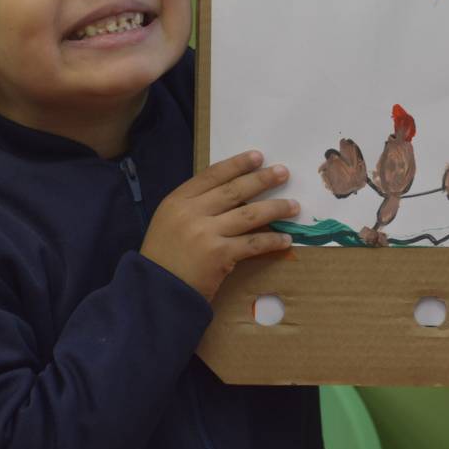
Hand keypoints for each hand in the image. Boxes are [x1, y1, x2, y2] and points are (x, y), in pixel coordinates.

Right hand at [140, 151, 297, 300]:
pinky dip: (272, 241)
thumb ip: (194, 207)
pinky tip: (285, 239)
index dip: (237, 164)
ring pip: (249, 214)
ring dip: (275, 208)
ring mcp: (206, 233)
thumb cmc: (162, 258)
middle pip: (234, 190)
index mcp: (177, 200)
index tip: (258, 156)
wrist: (154, 293)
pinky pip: (253, 244)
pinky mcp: (219, 255)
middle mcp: (191, 212)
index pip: (212, 174)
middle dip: (262, 179)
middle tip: (284, 172)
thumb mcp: (169, 222)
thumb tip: (233, 195)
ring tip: (294, 205)